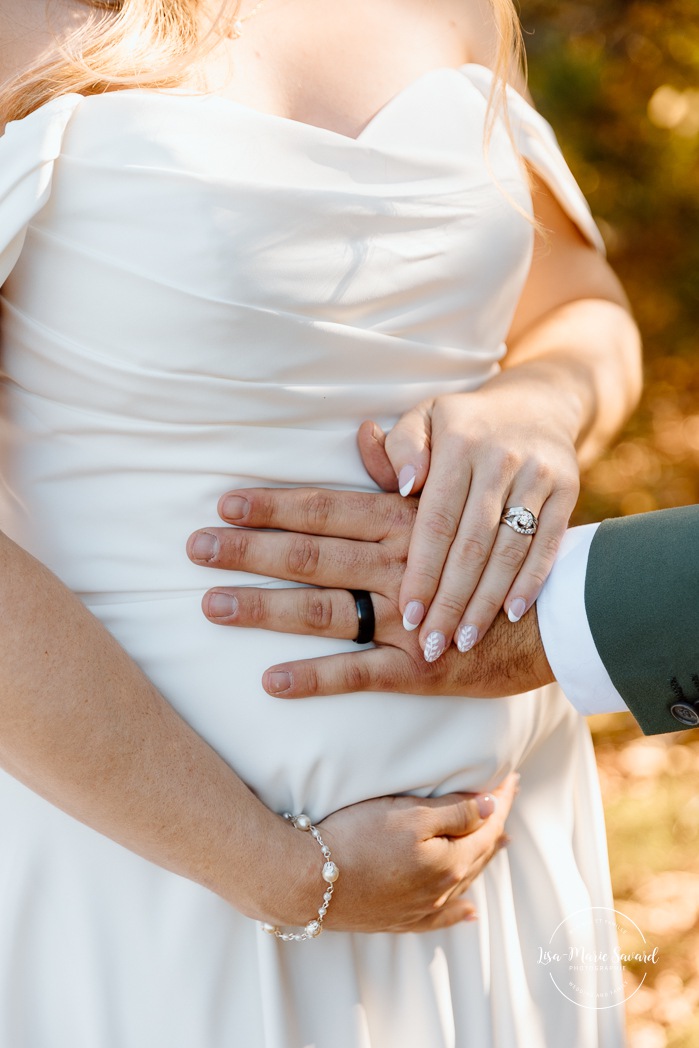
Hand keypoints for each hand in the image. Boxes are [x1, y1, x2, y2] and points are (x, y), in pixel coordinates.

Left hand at [186, 486, 553, 697]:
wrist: (563, 610)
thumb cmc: (500, 550)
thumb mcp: (460, 498)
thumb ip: (407, 467)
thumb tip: (361, 437)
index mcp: (404, 520)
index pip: (326, 505)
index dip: (272, 503)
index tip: (222, 501)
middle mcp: (399, 564)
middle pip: (311, 552)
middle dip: (248, 550)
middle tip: (193, 548)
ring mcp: (409, 618)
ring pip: (326, 610)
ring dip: (265, 608)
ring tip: (212, 606)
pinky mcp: (423, 669)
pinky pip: (361, 673)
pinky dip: (315, 679)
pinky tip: (270, 682)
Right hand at [265, 775, 517, 932]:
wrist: (306, 880)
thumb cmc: (356, 839)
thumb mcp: (409, 815)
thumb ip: (456, 813)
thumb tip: (493, 806)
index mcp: (450, 861)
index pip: (487, 826)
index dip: (501, 800)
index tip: (512, 778)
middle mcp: (441, 889)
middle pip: (478, 853)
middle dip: (495, 824)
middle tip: (506, 798)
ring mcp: (419, 908)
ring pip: (463, 881)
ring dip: (483, 858)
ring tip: (499, 842)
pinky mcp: (396, 919)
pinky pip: (439, 917)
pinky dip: (458, 912)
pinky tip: (469, 912)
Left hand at [356, 368, 579, 661]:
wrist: (536, 403)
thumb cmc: (460, 424)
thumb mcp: (422, 417)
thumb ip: (400, 448)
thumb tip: (404, 484)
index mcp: (458, 442)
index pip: (436, 519)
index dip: (423, 571)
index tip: (408, 614)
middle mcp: (500, 458)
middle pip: (472, 544)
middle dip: (451, 600)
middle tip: (431, 644)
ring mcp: (538, 475)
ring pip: (509, 551)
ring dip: (487, 602)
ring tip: (463, 640)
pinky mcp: (568, 490)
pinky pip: (548, 544)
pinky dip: (530, 582)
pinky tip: (510, 615)